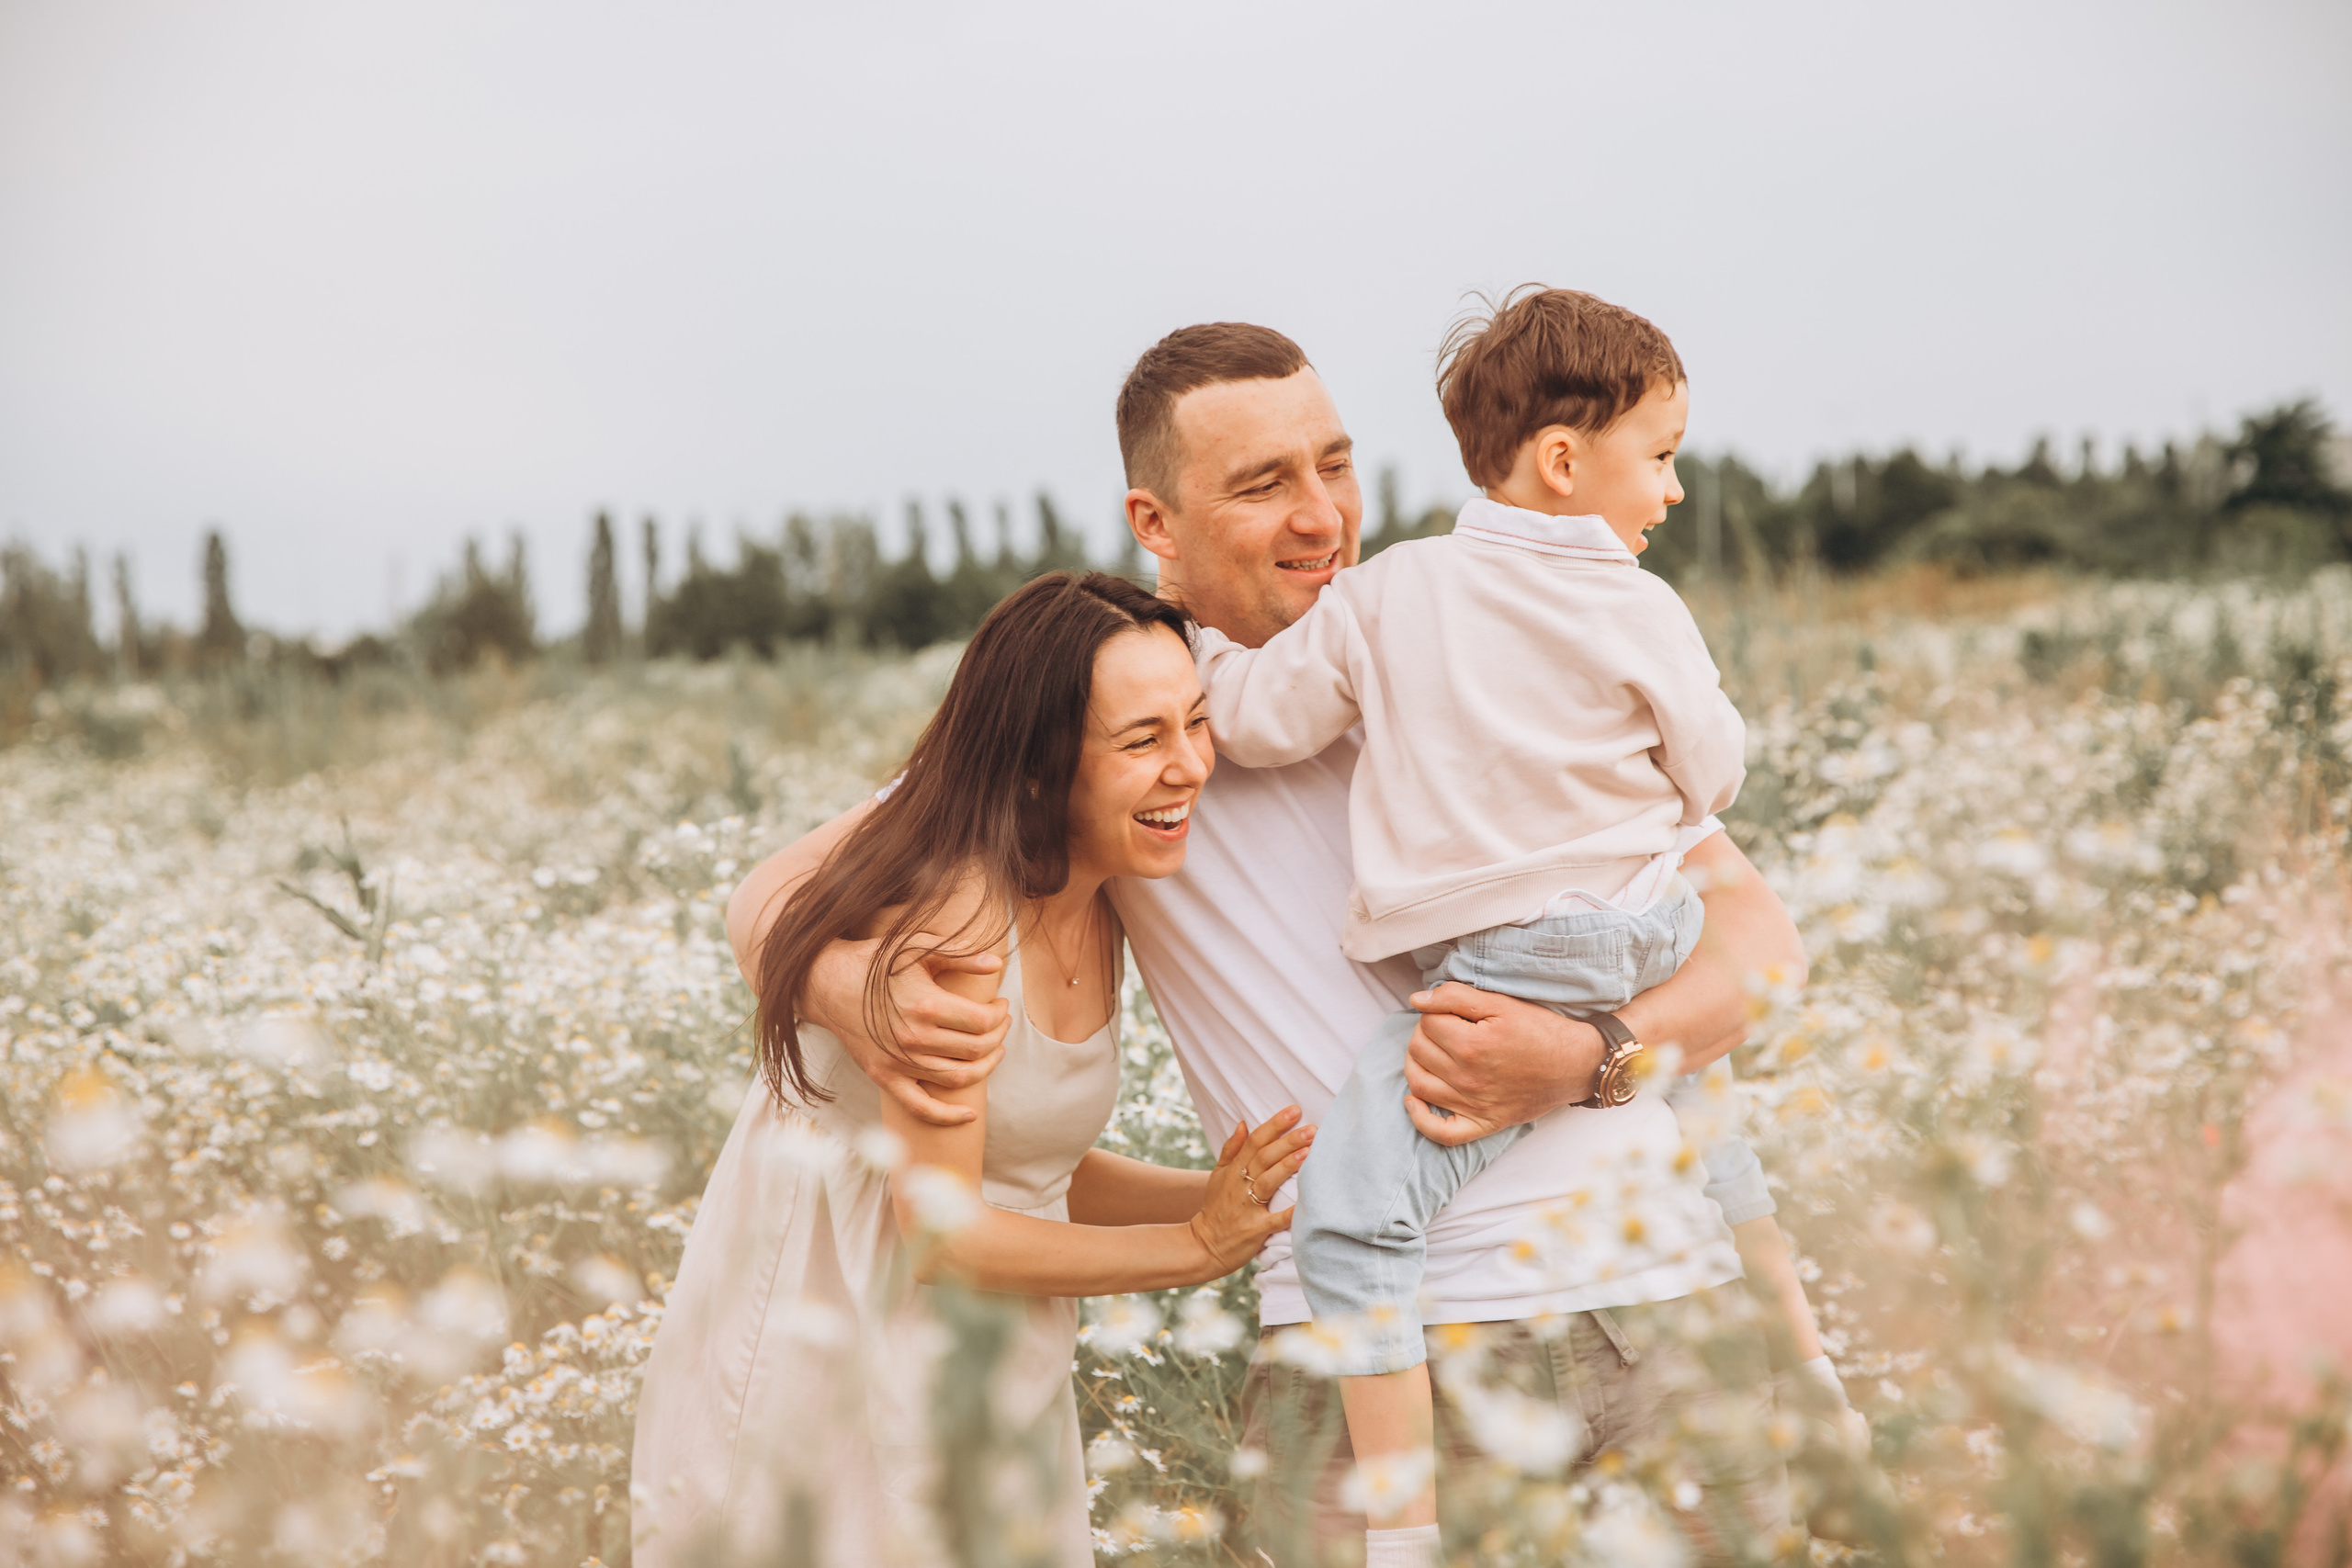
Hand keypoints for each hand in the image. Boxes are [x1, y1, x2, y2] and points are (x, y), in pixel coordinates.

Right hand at [813, 934, 1011, 1126]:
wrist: (828, 984)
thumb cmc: (876, 961)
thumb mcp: (917, 947)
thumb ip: (960, 955)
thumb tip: (996, 964)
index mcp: (926, 1004)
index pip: (983, 1022)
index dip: (1001, 1015)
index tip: (1002, 1005)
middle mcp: (914, 1038)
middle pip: (976, 1050)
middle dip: (998, 1037)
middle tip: (1001, 1023)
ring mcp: (898, 1062)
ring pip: (958, 1078)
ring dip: (986, 1067)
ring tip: (994, 1050)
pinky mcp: (884, 1077)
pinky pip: (921, 1107)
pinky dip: (948, 1116)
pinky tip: (970, 1114)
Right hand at [1188, 1109, 1312, 1276]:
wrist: (1204, 1246)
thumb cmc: (1216, 1208)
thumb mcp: (1218, 1175)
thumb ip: (1231, 1149)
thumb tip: (1244, 1123)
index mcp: (1233, 1170)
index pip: (1254, 1141)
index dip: (1274, 1125)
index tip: (1294, 1110)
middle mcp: (1239, 1186)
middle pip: (1264, 1158)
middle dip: (1288, 1142)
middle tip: (1311, 1129)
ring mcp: (1247, 1208)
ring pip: (1268, 1181)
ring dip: (1287, 1166)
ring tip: (1308, 1152)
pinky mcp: (1255, 1230)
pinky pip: (1274, 1220)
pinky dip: (1288, 1213)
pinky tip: (1305, 1203)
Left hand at [1402, 984, 1603, 1146]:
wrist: (1576, 1064)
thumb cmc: (1540, 1030)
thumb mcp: (1501, 1003)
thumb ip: (1455, 997)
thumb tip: (1416, 1000)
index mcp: (1471, 1045)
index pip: (1426, 1023)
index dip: (1434, 1012)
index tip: (1450, 1012)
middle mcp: (1468, 1078)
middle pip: (1418, 1051)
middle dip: (1424, 1034)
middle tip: (1443, 1028)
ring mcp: (1474, 1105)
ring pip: (1419, 1084)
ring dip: (1416, 1064)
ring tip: (1430, 1052)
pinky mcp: (1483, 1124)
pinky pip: (1439, 1132)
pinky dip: (1420, 1117)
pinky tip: (1415, 1100)